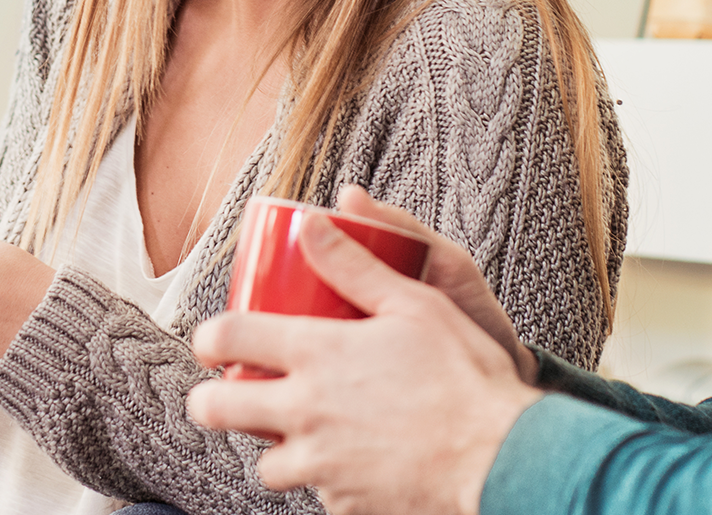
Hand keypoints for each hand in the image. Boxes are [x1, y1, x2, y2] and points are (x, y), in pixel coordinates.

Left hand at [186, 210, 542, 514]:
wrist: (504, 457)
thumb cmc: (465, 376)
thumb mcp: (414, 304)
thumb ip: (355, 265)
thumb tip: (312, 224)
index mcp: (317, 354)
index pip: (228, 337)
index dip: (207, 337)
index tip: (211, 342)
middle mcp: (306, 410)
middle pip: (217, 410)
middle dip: (209, 402)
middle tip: (221, 396)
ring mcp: (322, 463)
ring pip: (266, 465)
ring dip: (275, 451)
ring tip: (297, 437)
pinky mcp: (345, 502)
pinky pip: (320, 494)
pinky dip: (329, 482)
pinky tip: (354, 466)